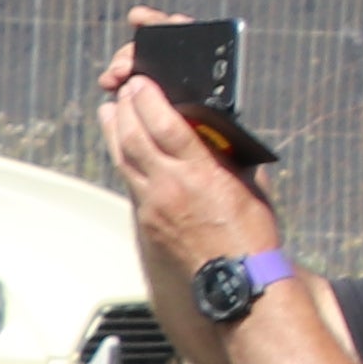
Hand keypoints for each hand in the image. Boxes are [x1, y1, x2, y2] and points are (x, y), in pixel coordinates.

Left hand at [99, 9, 279, 265]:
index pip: (166, 125)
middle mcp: (170, 188)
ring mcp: (153, 206)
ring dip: (114, 130)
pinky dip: (122, 157)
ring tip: (111, 110)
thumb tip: (216, 138)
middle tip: (125, 90)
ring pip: (123, 158)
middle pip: (134, 137)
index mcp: (202, 175)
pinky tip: (122, 147)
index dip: (149, 99)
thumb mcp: (248, 188)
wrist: (235, 282)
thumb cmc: (251, 236)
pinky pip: (128, 180)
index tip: (142, 81)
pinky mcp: (146, 222)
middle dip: (127, 108)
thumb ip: (227, 160)